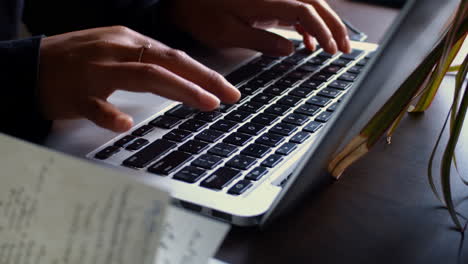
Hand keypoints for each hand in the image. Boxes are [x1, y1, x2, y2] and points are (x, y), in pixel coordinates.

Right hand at [38, 26, 239, 131]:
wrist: (29, 66)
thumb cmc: (79, 61)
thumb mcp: (118, 52)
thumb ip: (149, 62)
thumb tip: (186, 78)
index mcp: (129, 41)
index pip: (175, 56)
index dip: (205, 73)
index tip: (229, 90)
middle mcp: (117, 50)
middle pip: (167, 62)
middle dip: (202, 80)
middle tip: (228, 97)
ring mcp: (95, 70)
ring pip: (142, 76)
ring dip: (178, 90)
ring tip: (204, 104)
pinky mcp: (74, 93)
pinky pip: (94, 105)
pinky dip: (110, 114)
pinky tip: (126, 124)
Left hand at [167, 0, 350, 55]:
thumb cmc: (200, 13)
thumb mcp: (226, 33)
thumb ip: (260, 40)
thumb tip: (290, 49)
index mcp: (265, 0)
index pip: (305, 12)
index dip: (322, 30)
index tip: (331, 49)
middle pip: (314, 4)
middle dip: (333, 26)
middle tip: (344, 48)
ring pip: (308, 5)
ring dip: (323, 25)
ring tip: (333, 48)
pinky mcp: (267, 0)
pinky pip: (294, 9)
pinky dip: (305, 26)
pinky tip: (307, 43)